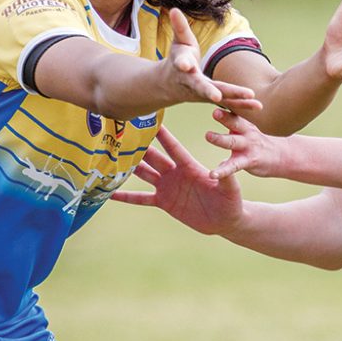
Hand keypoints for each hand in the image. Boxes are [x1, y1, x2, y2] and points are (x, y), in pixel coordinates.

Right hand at [113, 126, 245, 234]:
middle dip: (139, 146)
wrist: (225, 220)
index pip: (173, 148)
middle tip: (123, 134)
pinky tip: (110, 193)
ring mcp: (168, 187)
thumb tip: (223, 170)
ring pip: (144, 174)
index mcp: (190, 167)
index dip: (162, 135)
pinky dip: (126, 196)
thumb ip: (224, 178)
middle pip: (154, 157)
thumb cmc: (231, 201)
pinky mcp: (164, 202)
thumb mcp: (230, 188)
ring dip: (129, 167)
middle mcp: (175, 173)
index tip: (150, 120)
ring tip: (111, 157)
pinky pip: (142, 198)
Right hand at [163, 8, 260, 110]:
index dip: (183, 64)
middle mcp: (193, 84)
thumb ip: (180, 27)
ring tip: (252, 98)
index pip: (182, 65)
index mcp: (183, 68)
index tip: (185, 65)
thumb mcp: (179, 42)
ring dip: (235, 99)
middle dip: (210, 91)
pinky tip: (259, 106)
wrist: (172, 85)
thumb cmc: (179, 59)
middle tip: (217, 96)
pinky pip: (229, 104)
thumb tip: (174, 9)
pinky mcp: (215, 100)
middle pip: (202, 87)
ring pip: (220, 98)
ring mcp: (204, 95)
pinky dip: (243, 106)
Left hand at [206, 108, 285, 179]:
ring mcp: (248, 146)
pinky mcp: (248, 161)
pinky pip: (233, 166)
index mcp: (244, 123)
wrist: (284, 156)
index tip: (213, 92)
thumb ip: (233, 122)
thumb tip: (216, 110)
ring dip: (220, 138)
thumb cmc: (261, 141)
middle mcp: (246, 132)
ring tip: (207, 135)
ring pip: (232, 141)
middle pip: (235, 122)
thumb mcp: (248, 129)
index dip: (224, 101)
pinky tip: (212, 174)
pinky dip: (222, 171)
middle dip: (225, 116)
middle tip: (214, 110)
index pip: (233, 110)